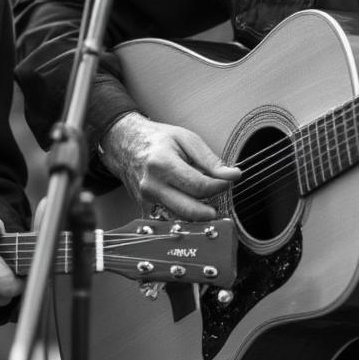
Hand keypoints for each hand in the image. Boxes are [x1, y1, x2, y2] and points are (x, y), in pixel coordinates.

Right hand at [99, 112, 239, 220]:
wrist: (125, 144)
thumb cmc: (157, 140)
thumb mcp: (186, 139)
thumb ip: (210, 160)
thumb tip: (232, 175)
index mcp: (162, 163)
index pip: (199, 186)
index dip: (220, 187)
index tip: (228, 181)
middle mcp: (152, 185)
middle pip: (189, 211)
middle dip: (210, 211)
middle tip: (219, 203)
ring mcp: (146, 200)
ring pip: (180, 219)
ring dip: (197, 215)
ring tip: (204, 201)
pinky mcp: (144, 209)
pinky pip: (169, 220)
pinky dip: (183, 217)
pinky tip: (188, 206)